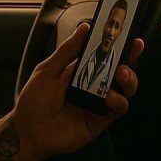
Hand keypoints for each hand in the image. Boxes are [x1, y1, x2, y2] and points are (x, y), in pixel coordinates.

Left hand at [12, 23, 143, 160]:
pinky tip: (109, 97)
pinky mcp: (100, 120)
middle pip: (119, 70)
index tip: (127, 32)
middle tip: (133, 47)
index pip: (103, 55)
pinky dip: (118, 101)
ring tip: (122, 73)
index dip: (117, 44)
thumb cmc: (33, 101)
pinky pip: (118, 109)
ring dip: (128, 79)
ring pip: (124, 89)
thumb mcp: (47, 70)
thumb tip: (83, 28)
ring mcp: (98, 103)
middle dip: (129, 57)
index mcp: (80, 71)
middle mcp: (92, 85)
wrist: (28, 132)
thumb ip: (67, 51)